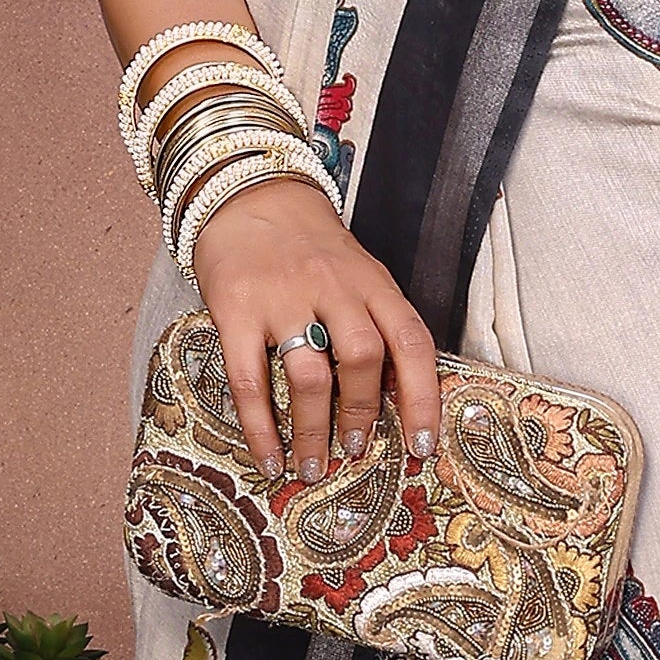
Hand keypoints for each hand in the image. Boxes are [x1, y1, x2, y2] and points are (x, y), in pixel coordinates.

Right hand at [191, 177, 440, 481]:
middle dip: (362, 415)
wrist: (249, 193)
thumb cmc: (310, 246)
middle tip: (355, 451)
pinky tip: (269, 456)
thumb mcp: (360, 272)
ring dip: (314, 431)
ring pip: (309, 376)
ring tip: (314, 465)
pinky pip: (249, 380)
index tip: (423, 444)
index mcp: (372, 283)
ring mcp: (282, 299)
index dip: (422, 398)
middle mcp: (333, 289)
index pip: (411, 343)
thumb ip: (377, 321)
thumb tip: (397, 396)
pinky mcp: (236, 309)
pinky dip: (261, 427)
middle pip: (362, 360)